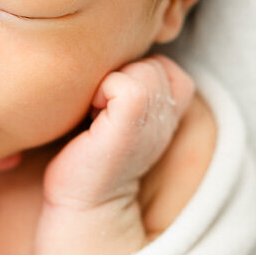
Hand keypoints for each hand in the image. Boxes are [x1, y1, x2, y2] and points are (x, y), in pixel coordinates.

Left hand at [42, 55, 194, 210]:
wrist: (84, 205)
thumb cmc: (87, 155)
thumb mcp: (113, 112)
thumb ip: (125, 82)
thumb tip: (106, 49)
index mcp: (169, 106)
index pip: (158, 60)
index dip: (127, 75)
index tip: (106, 106)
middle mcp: (171, 112)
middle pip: (150, 59)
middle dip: (118, 77)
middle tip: (98, 111)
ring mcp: (157, 119)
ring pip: (142, 67)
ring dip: (109, 84)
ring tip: (95, 115)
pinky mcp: (135, 125)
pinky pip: (125, 82)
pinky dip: (101, 93)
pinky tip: (91, 120)